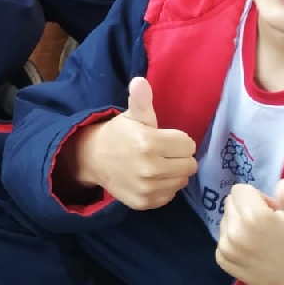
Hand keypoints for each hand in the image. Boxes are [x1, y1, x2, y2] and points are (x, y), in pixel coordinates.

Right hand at [63, 77, 197, 210]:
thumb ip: (141, 100)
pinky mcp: (145, 203)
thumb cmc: (119, 134)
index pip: (188, 144)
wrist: (94, 159)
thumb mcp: (131, 115)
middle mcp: (150, 169)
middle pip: (189, 165)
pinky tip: (151, 178)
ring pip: (182, 181)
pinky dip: (164, 187)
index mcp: (149, 143)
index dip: (177, 140)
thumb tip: (140, 81)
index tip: (163, 138)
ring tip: (158, 164)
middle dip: (179, 157)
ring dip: (174, 172)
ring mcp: (148, 189)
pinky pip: (170, 195)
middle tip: (162, 152)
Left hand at [215, 180, 283, 284]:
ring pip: (225, 218)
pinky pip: (222, 236)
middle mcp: (234, 230)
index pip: (241, 189)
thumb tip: (282, 183)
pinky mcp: (221, 259)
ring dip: (239, 222)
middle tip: (268, 225)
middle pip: (231, 202)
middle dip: (247, 207)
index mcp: (254, 217)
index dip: (259, 197)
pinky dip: (234, 239)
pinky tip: (252, 249)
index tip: (273, 212)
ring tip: (261, 238)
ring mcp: (226, 247)